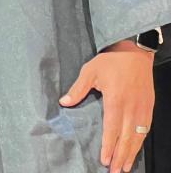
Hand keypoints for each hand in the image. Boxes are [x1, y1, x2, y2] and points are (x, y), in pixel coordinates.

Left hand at [59, 40, 154, 172]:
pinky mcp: (149, 106)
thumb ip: (78, 89)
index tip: (105, 159)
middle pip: (126, 138)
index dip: (108, 146)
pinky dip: (141, 142)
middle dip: (120, 156)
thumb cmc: (111, 61)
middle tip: (115, 171)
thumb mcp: (90, 71)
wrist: (134, 52)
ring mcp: (142, 108)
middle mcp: (131, 107)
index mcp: (115, 100)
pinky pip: (146, 129)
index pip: (112, 129)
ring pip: (138, 136)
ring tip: (125, 167)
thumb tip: (64, 102)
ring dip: (132, 153)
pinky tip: (136, 149)